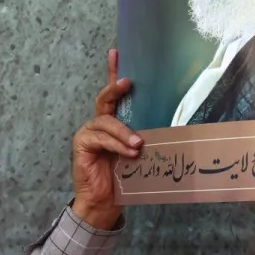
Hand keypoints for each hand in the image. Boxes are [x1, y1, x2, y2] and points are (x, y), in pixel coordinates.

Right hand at [70, 49, 141, 229]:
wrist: (104, 202)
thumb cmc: (123, 177)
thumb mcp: (137, 152)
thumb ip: (143, 136)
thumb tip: (172, 124)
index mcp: (111, 122)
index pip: (112, 94)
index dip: (112, 72)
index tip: (116, 52)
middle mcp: (98, 124)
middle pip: (104, 100)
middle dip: (114, 88)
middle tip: (127, 82)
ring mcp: (88, 133)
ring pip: (105, 122)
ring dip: (123, 132)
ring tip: (137, 145)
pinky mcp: (82, 145)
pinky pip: (100, 139)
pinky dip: (115, 144)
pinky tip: (128, 152)